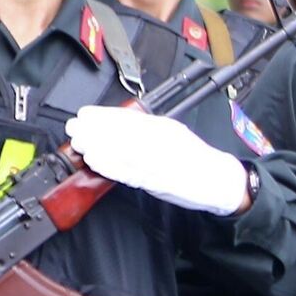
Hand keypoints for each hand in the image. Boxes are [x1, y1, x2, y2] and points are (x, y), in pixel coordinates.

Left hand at [66, 105, 248, 215]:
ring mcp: (162, 160)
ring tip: (80, 143)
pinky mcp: (161, 181)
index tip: (85, 114)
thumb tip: (117, 128)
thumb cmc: (196, 159)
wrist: (220, 179)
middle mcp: (163, 140)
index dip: (104, 116)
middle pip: (123, 132)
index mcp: (165, 127)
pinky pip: (132, 172)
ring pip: (124, 150)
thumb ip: (147, 131)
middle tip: (75, 127)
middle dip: (96, 129)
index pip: (129, 118)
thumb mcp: (173, 135)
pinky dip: (112, 167)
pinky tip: (97, 163)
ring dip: (99, 146)